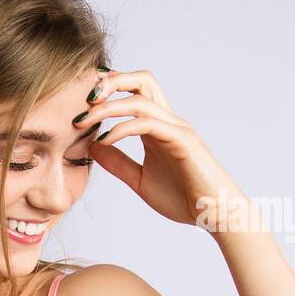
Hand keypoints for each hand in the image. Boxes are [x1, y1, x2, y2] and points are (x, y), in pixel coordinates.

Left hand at [82, 68, 252, 233]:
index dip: (108, 89)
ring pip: (140, 100)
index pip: (133, 92)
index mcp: (157, 127)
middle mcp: (168, 120)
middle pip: (141, 80)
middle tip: (82, 98)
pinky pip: (148, 124)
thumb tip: (91, 146)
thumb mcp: (140, 180)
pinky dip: (122, 128)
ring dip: (107, 107)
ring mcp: (176, 128)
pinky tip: (104, 141)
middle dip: (110, 81)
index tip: (80, 101)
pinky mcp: (182, 141)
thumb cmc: (183, 198)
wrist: (214, 215)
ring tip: (82, 121)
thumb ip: (117, 163)